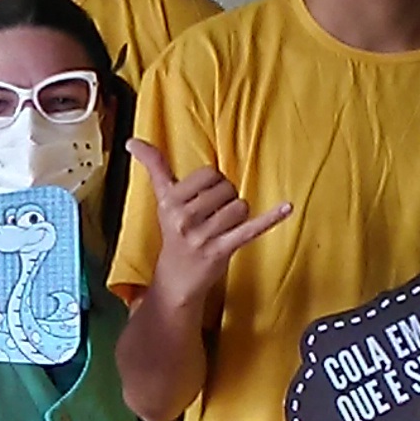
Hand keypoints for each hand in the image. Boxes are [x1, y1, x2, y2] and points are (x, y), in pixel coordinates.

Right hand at [127, 138, 289, 303]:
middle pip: (227, 188)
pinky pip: (252, 228)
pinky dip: (270, 218)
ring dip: (238, 217)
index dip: (213, 184)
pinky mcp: (221, 251)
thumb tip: (132, 141)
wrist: (176, 279)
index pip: (209, 174)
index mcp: (170, 200)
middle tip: (212, 219)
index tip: (204, 199)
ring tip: (223, 230)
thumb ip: (153, 166)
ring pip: (240, 207)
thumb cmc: (175, 233)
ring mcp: (203, 236)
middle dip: (226, 200)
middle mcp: (184, 217)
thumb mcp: (162, 199)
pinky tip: (287, 207)